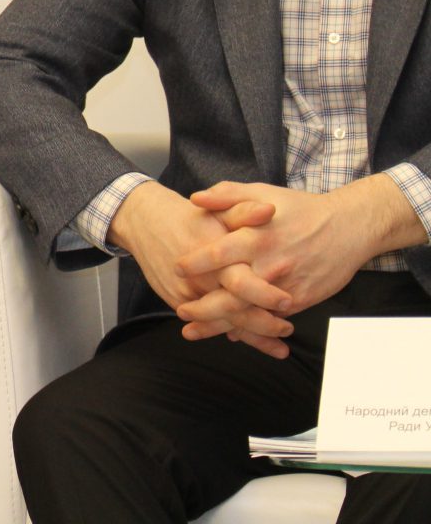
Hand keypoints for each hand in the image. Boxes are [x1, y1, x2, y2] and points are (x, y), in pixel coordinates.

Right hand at [108, 181, 294, 358]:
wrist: (145, 222)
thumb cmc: (188, 217)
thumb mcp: (217, 209)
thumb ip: (244, 212)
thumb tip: (269, 210)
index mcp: (212, 255)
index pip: (240, 282)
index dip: (264, 294)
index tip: (288, 301)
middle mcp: (199, 279)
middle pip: (233, 310)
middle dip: (263, 325)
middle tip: (287, 328)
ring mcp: (186, 293)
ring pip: (221, 322)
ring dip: (251, 337)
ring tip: (278, 347)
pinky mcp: (177, 301)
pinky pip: (206, 322)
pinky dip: (228, 332)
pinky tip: (249, 339)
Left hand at [174, 177, 421, 347]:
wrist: (349, 227)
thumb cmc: (300, 209)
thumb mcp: (261, 192)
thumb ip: (226, 195)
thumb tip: (194, 198)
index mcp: (256, 236)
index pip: (218, 254)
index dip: (195, 264)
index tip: (176, 269)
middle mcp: (269, 264)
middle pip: (231, 294)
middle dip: (203, 308)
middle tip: (181, 312)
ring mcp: (286, 285)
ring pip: (249, 313)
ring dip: (221, 325)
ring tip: (194, 331)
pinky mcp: (301, 300)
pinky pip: (271, 319)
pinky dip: (250, 328)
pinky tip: (230, 332)